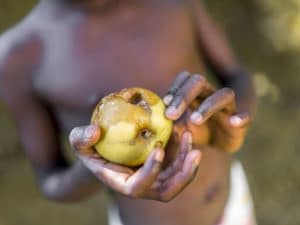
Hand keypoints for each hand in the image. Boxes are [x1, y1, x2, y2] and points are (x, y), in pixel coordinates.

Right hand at [69, 125, 200, 201]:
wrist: (106, 151)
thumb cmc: (92, 148)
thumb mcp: (79, 143)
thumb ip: (80, 139)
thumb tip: (95, 132)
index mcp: (122, 184)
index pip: (138, 187)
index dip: (150, 172)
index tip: (159, 149)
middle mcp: (141, 187)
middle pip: (167, 191)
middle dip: (183, 176)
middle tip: (195, 153)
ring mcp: (154, 180)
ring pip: (178, 179)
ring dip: (189, 163)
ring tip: (191, 137)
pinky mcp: (162, 170)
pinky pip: (179, 166)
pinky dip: (185, 152)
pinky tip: (185, 133)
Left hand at [164, 71, 250, 151]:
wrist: (220, 142)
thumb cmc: (198, 130)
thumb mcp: (182, 128)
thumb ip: (173, 123)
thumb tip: (159, 121)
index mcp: (195, 94)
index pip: (185, 80)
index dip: (175, 89)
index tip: (165, 103)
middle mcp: (210, 95)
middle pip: (199, 82)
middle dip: (184, 96)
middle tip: (171, 114)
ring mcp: (227, 107)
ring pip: (222, 95)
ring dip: (207, 106)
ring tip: (195, 120)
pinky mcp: (240, 120)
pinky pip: (245, 115)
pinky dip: (241, 116)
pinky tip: (235, 122)